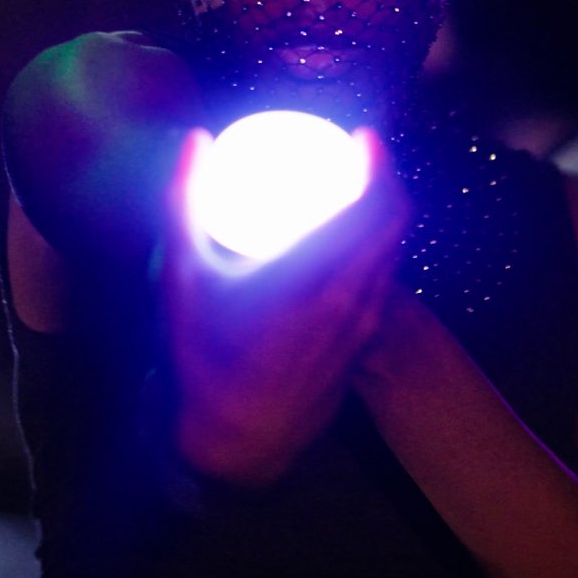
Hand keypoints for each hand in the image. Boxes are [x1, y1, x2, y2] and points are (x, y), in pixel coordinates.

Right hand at [162, 128, 407, 486]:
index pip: (373, 205)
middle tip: (361, 157)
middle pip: (394, 222)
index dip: (380, 163)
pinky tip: (346, 246)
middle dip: (387, 181)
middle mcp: (351, 296)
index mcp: (313, 276)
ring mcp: (363, 323)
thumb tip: (194, 140)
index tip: (365, 136)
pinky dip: (375, 249)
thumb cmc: (206, 360)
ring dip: (384, 216)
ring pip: (392, 252)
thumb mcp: (183, 279)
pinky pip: (383, 279)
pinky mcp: (362, 342)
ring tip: (356, 192)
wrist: (238, 440)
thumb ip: (184, 204)